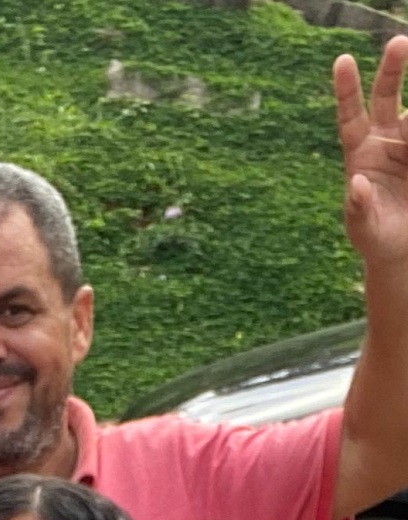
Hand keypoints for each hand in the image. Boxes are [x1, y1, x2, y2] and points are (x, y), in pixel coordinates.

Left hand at [334, 36, 407, 266]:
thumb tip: (354, 183)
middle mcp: (385, 142)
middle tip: (399, 41)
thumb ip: (358, 207)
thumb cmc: (374, 238)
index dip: (346, 89)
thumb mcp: (362, 227)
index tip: (343, 60)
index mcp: (358, 154)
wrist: (402, 251)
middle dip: (392, 70)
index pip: (349, 115)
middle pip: (387, 98)